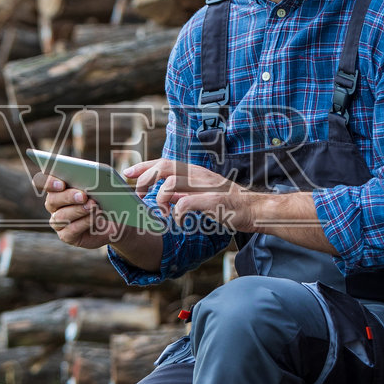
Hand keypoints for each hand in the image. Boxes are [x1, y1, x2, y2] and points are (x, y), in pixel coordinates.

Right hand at [33, 170, 116, 248]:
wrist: (116, 220)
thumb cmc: (106, 198)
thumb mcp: (104, 184)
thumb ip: (101, 176)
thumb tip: (106, 173)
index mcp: (57, 187)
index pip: (42, 182)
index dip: (48, 182)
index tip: (61, 183)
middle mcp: (54, 205)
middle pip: (52, 200)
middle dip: (68, 197)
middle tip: (83, 196)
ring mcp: (58, 221)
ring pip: (61, 216)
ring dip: (78, 210)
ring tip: (93, 206)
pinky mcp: (67, 236)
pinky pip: (70, 230)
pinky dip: (84, 223)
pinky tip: (95, 218)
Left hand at [124, 159, 253, 231]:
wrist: (255, 210)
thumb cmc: (229, 204)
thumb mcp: (201, 195)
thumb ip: (183, 193)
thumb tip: (163, 194)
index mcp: (195, 172)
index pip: (164, 162)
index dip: (143, 167)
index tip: (127, 173)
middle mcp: (199, 175)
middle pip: (164, 167)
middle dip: (145, 179)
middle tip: (137, 195)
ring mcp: (206, 187)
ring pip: (171, 183)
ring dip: (159, 199)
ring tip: (160, 213)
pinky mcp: (213, 201)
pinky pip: (186, 204)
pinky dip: (176, 213)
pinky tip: (178, 220)